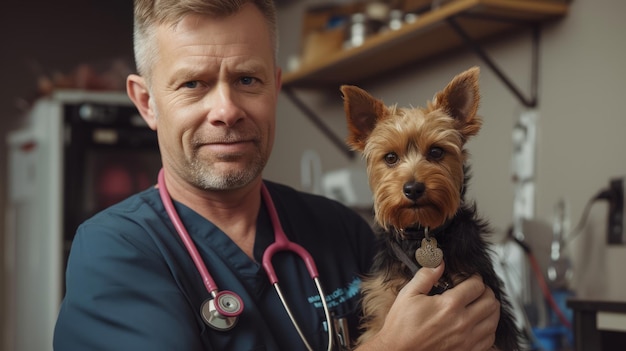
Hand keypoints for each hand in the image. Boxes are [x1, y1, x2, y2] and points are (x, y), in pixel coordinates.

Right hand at [358, 262, 499, 350]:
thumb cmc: (401, 326)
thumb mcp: (408, 295)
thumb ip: (426, 276)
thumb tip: (438, 263)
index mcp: (449, 305)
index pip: (477, 286)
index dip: (475, 278)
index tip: (471, 278)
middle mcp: (462, 323)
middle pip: (490, 302)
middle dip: (485, 291)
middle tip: (477, 289)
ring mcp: (467, 340)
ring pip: (494, 320)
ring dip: (490, 309)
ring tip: (481, 304)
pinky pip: (489, 338)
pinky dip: (488, 328)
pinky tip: (479, 323)